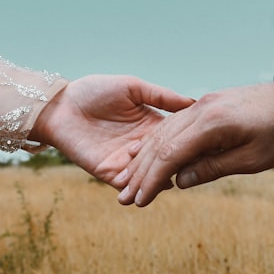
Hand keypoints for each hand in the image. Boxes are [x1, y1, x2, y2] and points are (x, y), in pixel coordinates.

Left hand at [28, 75, 193, 185]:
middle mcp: (141, 146)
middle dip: (182, 164)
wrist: (60, 105)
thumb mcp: (133, 87)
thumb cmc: (94, 91)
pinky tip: (156, 184)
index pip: (177, 138)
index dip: (192, 141)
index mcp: (151, 125)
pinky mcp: (108, 173)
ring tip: (182, 177)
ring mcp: (126, 161)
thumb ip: (162, 97)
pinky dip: (141, 186)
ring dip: (164, 178)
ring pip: (150, 176)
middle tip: (203, 166)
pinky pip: (128, 184)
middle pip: (167, 160)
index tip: (212, 144)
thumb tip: (193, 103)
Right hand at [115, 81, 273, 205]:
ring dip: (146, 158)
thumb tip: (179, 181)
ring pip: (164, 132)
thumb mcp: (252, 160)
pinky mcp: (206, 104)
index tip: (139, 200)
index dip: (152, 179)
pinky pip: (175, 125)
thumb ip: (213, 169)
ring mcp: (202, 104)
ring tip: (130, 181)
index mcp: (212, 123)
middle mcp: (201, 109)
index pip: (171, 154)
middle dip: (141, 172)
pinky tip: (147, 155)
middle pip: (160, 142)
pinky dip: (159, 143)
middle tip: (124, 198)